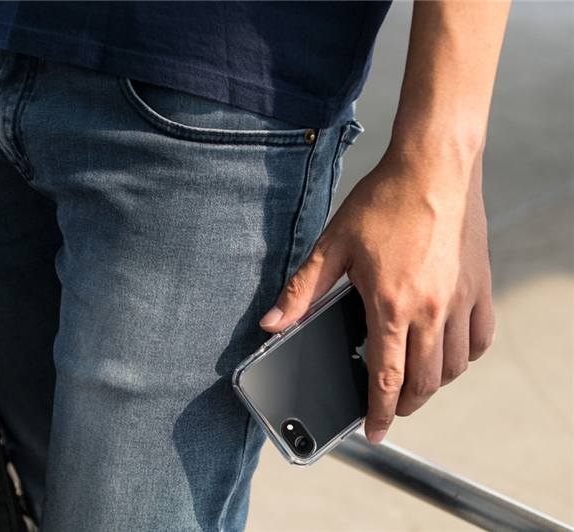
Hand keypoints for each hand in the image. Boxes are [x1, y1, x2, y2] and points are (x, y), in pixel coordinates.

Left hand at [260, 149, 494, 442]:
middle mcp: (432, 310)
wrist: (434, 165)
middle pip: (424, 382)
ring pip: (455, 367)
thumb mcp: (332, 245)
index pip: (387, 378)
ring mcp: (462, 300)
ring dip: (433, 385)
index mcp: (391, 304)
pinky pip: (481, 339)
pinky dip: (465, 356)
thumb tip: (271, 323)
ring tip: (413, 383)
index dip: (379, 413)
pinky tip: (449, 352)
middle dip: (405, 406)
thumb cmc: (384, 201)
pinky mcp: (480, 286)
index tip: (375, 432)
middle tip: (390, 410)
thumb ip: (302, 290)